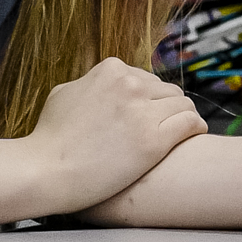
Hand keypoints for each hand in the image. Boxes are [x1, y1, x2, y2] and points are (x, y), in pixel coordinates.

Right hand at [27, 57, 206, 209]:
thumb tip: (104, 83)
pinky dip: (196, 128)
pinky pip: (190, 124)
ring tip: (182, 132)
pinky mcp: (153, 141)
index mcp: (112, 70)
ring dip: (183, 117)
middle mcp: (130, 85)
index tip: (148, 113)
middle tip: (163, 127)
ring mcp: (143, 112)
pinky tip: (195, 135)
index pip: (146, 77)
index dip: (148, 98)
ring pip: (183, 104)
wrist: (45, 171)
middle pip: (167, 90)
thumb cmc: (49, 138)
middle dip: (165, 108)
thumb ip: (91, 84)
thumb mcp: (65, 93)